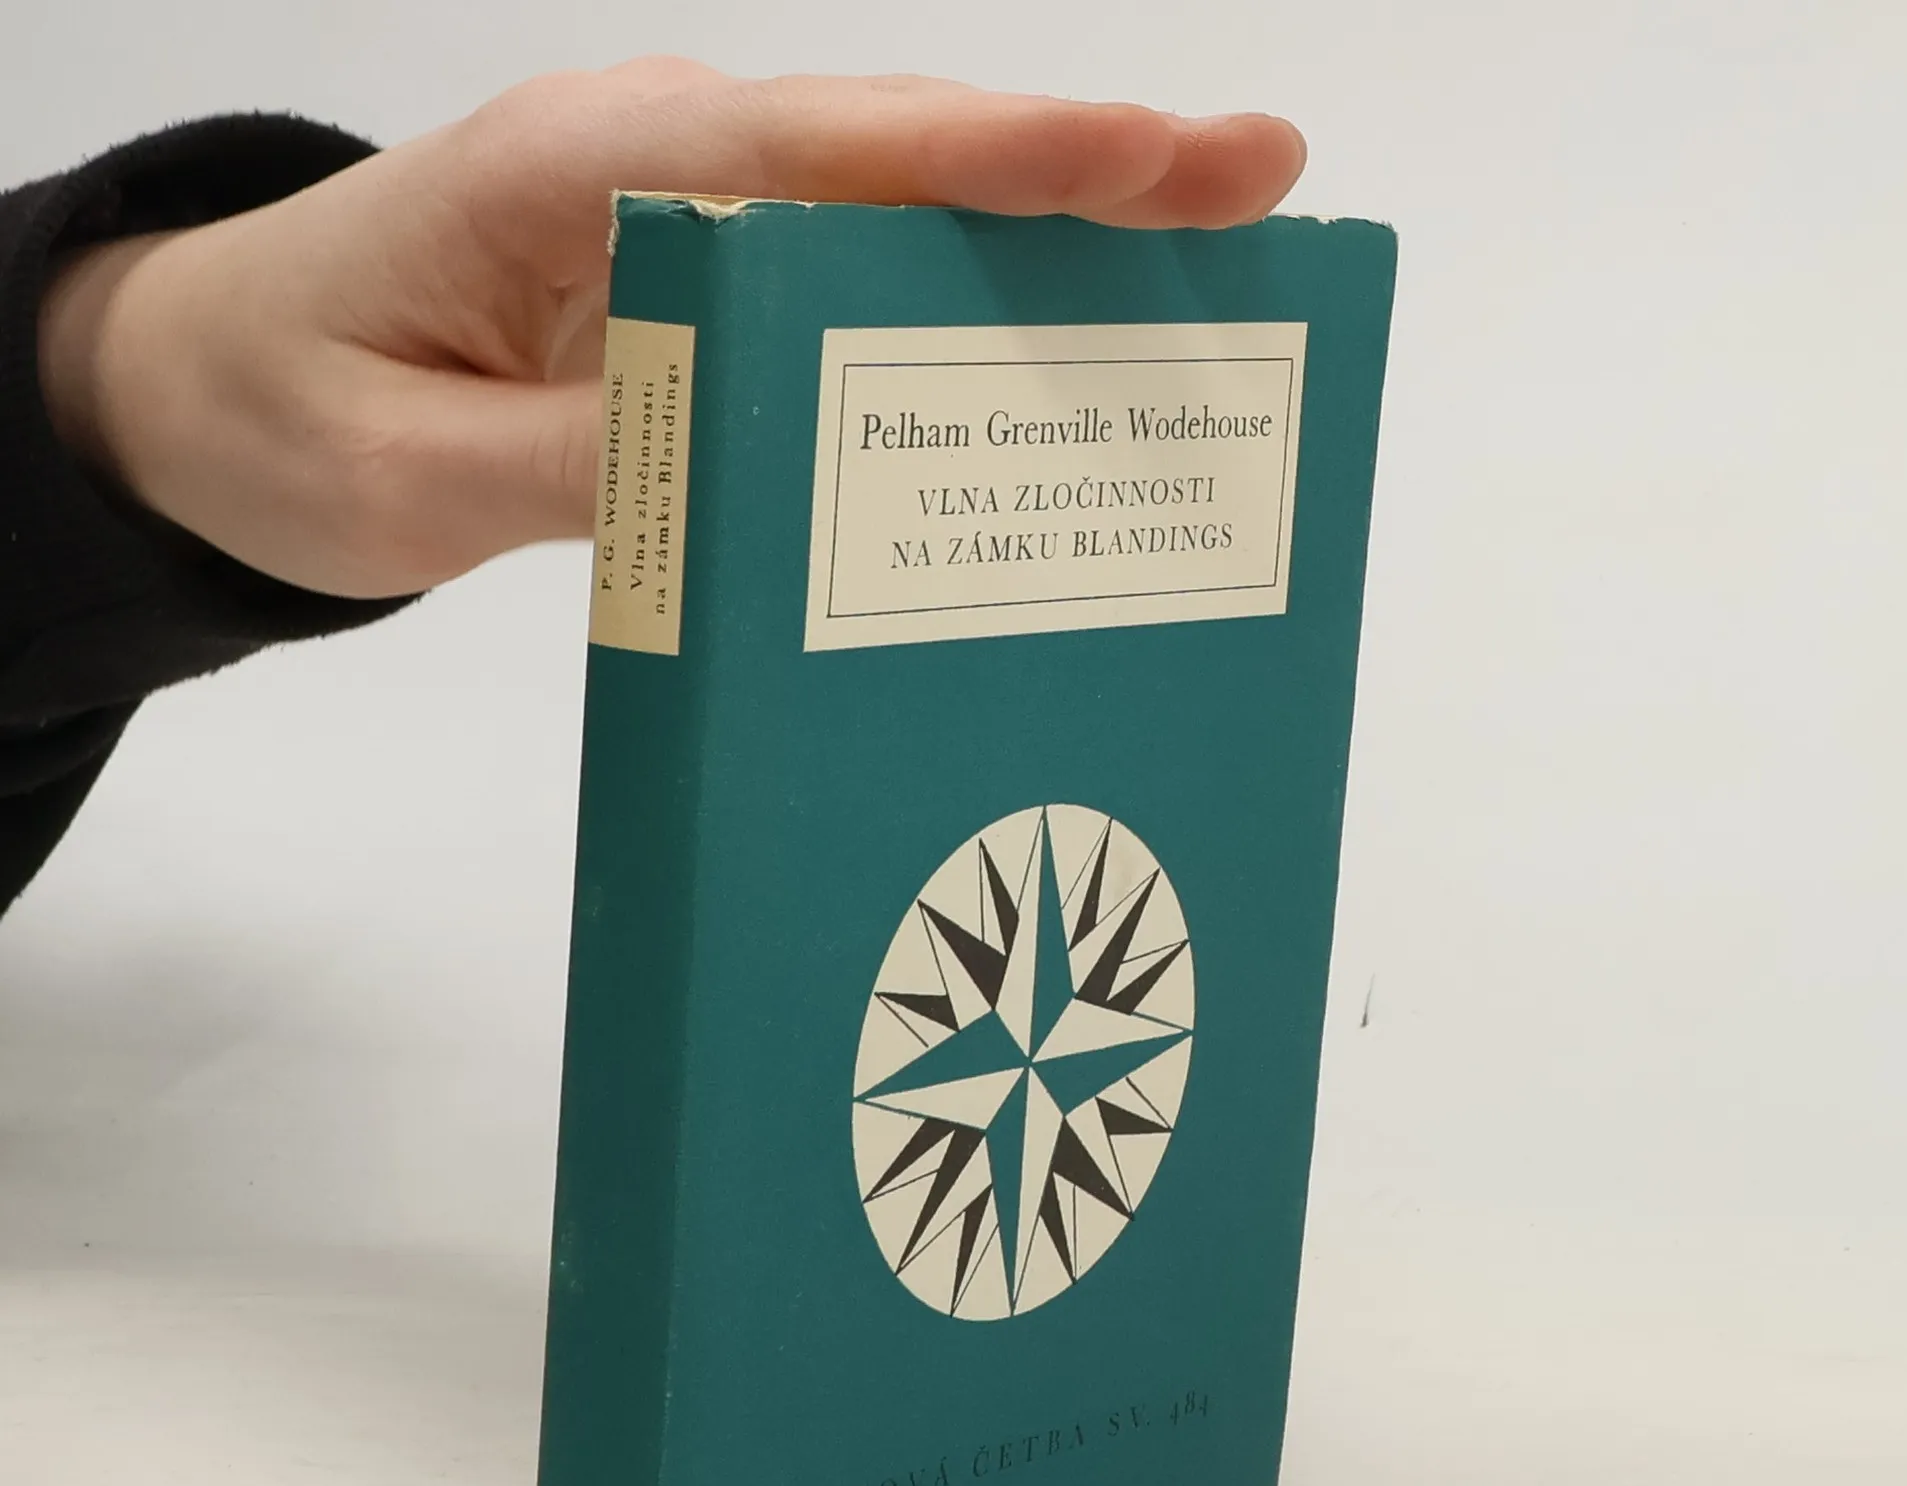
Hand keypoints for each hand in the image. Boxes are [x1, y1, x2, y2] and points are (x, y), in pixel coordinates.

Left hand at [37, 62, 1306, 598]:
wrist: (210, 390)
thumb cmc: (283, 408)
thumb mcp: (402, 471)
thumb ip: (577, 467)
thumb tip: (754, 482)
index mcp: (587, 173)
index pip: (823, 149)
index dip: (997, 156)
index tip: (1155, 159)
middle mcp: (664, 175)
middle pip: (903, 160)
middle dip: (1085, 175)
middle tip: (1263, 189)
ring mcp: (691, 233)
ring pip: (898, 220)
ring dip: (1052, 244)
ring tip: (1216, 270)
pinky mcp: (699, 300)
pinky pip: (849, 296)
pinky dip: (960, 316)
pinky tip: (1050, 362)